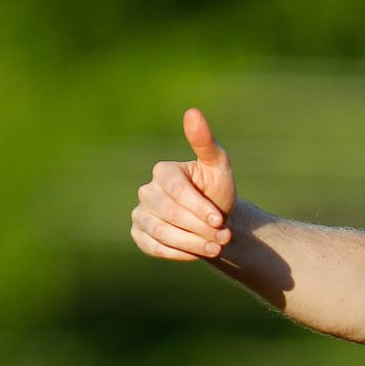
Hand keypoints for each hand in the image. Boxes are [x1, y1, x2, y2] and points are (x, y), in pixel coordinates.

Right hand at [131, 108, 237, 261]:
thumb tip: (192, 112)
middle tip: (224, 238)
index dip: (199, 207)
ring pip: (160, 232)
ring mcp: (140, 214)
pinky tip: (198, 254)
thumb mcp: (218, 167)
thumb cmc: (216, 190)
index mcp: (163, 171)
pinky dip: (178, 253)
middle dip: (200, 228)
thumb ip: (205, 143)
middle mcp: (146, 191)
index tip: (220, 221)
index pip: (176, 190)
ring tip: (216, 248)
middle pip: (169, 213)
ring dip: (191, 243)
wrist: (215, 222)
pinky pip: (153, 247)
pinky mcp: (140, 235)